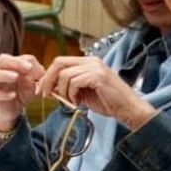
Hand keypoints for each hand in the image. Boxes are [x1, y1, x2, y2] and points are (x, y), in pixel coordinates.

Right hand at [0, 53, 44, 129]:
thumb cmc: (23, 93)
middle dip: (14, 62)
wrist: (13, 110)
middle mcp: (2, 71)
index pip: (18, 58)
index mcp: (13, 67)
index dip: (27, 62)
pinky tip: (13, 95)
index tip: (37, 70)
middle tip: (27, 68)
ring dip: (3, 74)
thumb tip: (42, 73)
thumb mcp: (35, 84)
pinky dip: (2, 93)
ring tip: (15, 77)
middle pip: (2, 59)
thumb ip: (40, 77)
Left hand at [38, 55, 155, 128]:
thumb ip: (68, 87)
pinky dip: (72, 94)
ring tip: (72, 102)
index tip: (42, 89)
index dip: (48, 75)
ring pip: (65, 75)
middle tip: (45, 94)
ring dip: (64, 91)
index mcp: (88, 63)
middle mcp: (91, 61)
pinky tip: (79, 103)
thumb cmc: (108, 102)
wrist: (129, 109)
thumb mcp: (83, 93)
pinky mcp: (98, 76)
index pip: (60, 61)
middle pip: (59, 62)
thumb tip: (49, 87)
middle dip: (48, 79)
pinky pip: (75, 82)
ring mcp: (95, 67)